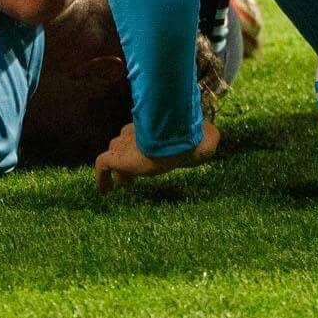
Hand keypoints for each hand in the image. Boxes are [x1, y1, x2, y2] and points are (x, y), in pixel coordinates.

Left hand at [94, 120, 219, 193]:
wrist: (177, 138)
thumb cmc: (192, 137)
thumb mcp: (206, 138)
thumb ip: (208, 137)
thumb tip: (215, 136)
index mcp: (152, 126)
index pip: (140, 132)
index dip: (140, 145)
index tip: (145, 158)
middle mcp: (135, 132)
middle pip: (124, 142)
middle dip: (126, 155)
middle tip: (130, 174)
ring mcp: (124, 145)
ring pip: (114, 153)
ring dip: (118, 168)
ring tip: (123, 184)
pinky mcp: (118, 158)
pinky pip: (103, 166)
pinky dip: (102, 178)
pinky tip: (104, 192)